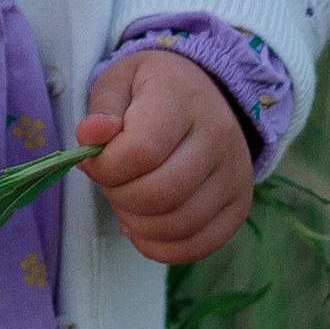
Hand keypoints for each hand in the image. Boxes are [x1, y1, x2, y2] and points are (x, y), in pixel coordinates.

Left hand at [75, 48, 253, 265]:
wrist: (205, 93)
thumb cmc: (154, 89)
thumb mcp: (120, 80)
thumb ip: (102, 108)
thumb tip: (90, 137)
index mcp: (183, 100)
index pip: (142, 151)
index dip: (106, 167)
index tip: (94, 161)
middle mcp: (218, 138)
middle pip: (160, 194)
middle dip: (120, 197)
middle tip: (112, 182)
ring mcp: (235, 176)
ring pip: (177, 225)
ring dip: (137, 224)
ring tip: (128, 200)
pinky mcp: (239, 206)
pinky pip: (198, 246)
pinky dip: (160, 248)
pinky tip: (143, 228)